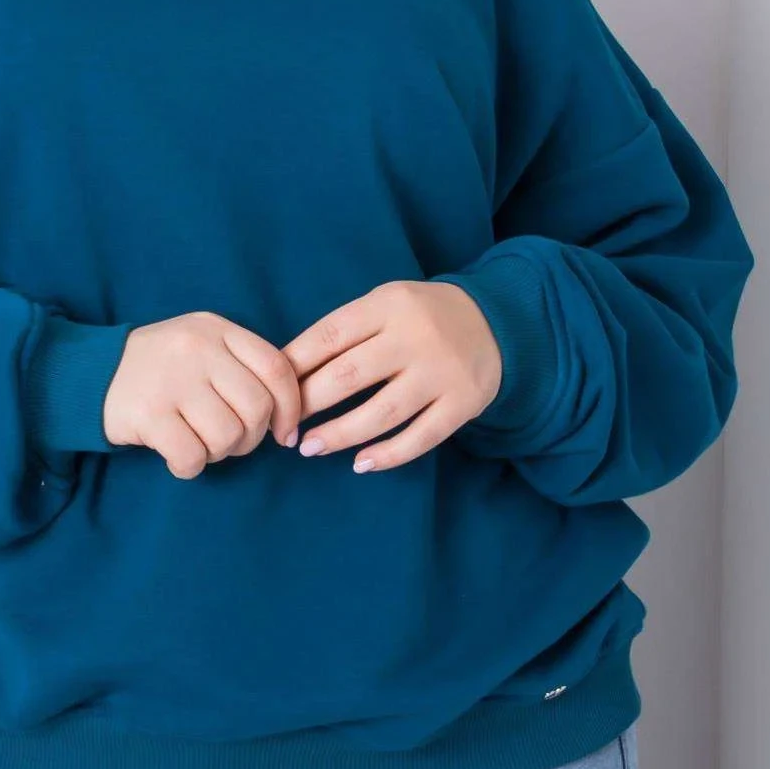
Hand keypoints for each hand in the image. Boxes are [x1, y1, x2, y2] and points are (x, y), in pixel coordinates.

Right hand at [103, 311, 302, 479]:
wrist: (88, 374)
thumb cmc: (157, 369)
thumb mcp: (199, 347)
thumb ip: (240, 367)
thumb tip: (287, 419)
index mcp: (216, 329)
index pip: (276, 368)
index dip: (290, 407)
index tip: (282, 431)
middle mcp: (197, 349)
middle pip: (257, 407)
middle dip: (252, 438)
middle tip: (231, 442)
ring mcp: (172, 380)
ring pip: (228, 436)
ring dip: (219, 453)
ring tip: (199, 443)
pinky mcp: (149, 414)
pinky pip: (193, 456)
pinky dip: (190, 466)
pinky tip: (177, 456)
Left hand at [275, 280, 502, 472]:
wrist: (497, 322)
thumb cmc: (421, 317)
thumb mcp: (384, 305)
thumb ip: (345, 331)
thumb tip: (286, 370)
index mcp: (387, 305)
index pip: (328, 336)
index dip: (294, 367)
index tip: (272, 392)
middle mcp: (415, 337)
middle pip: (349, 376)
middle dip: (308, 405)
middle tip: (284, 427)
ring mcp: (441, 372)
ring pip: (382, 413)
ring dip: (340, 434)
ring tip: (311, 448)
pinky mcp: (463, 403)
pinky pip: (421, 436)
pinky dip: (388, 454)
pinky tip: (361, 463)